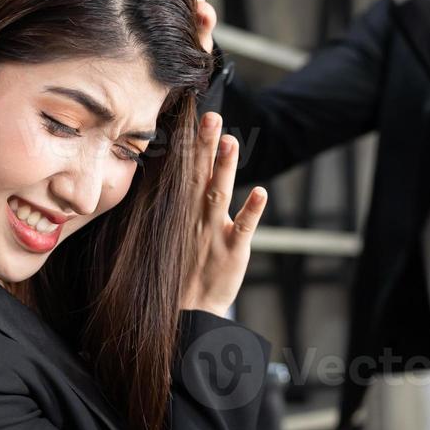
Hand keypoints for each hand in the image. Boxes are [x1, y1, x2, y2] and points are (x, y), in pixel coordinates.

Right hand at [180, 111, 266, 316]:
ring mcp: (213, 232)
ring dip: (225, 168)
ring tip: (230, 141)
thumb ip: (173, 206)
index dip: (190, 144)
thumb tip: (173, 178)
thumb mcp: (167, 237)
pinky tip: (261, 192)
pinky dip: (253, 210)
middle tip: (211, 117)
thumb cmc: (178, 273)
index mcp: (180, 212)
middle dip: (205, 145)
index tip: (192, 116)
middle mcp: (195, 217)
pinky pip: (243, 227)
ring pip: (219, 194)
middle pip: (199, 175)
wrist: (186, 313)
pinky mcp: (232, 250)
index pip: (184, 171)